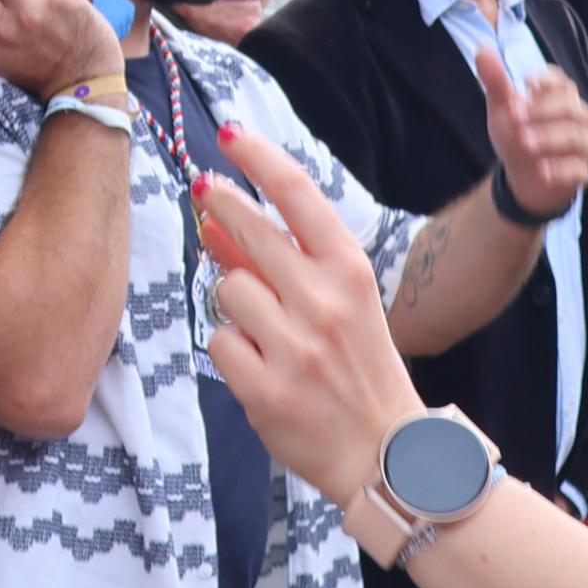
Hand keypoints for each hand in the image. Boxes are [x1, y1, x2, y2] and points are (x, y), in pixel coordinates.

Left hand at [197, 125, 429, 509]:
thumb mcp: (342, 302)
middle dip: (221, 203)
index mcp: (351, 271)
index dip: (260, 158)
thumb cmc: (360, 366)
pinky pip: (219, 342)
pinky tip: (258, 364)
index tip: (230, 135)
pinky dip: (231, 349)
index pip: (299, 195)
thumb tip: (220, 219)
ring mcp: (294, 346)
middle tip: (203, 189)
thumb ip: (284, 262)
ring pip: (228, 289)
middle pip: (251, 229)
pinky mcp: (265, 389)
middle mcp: (325, 300)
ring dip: (234, 302)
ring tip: (262, 327)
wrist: (384, 451)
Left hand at [473, 46, 587, 219]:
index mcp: (559, 96)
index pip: (561, 81)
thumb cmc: (517, 134)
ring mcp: (582, 145)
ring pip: (577, 137)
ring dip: (549, 138)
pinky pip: (577, 168)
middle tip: (515, 119)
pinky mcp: (579, 172)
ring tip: (523, 144)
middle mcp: (576, 117)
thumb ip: (496, 81)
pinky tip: (539, 171)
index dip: (545, 82)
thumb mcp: (503, 109)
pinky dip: (559, 169)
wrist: (521, 177)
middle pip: (570, 107)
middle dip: (543, 112)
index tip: (525, 86)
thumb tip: (483, 49)